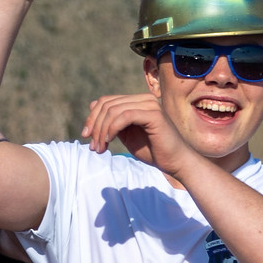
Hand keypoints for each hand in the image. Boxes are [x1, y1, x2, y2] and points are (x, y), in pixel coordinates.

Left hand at [80, 91, 196, 175]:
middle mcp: (144, 99)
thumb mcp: (126, 135)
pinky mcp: (154, 114)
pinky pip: (124, 116)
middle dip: (94, 126)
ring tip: (99, 148)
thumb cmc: (153, 151)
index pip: (107, 101)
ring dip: (101, 131)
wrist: (176, 162)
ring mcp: (149, 105)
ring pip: (113, 110)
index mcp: (138, 102)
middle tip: (93, 147)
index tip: (86, 136)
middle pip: (107, 104)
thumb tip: (92, 106)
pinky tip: (108, 141)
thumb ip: (112, 122)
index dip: (92, 117)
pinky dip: (112, 129)